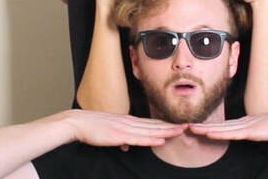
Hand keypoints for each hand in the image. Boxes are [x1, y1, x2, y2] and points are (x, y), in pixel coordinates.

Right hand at [65, 110, 185, 147]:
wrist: (79, 122)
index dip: (165, 124)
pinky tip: (161, 139)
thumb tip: (126, 146)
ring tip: (180, 131)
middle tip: (187, 125)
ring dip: (166, 131)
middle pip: (155, 125)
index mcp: (129, 121)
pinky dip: (151, 138)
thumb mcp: (110, 131)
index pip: (151, 123)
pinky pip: (139, 138)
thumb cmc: (93, 127)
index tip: (177, 125)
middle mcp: (131, 122)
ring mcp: (126, 128)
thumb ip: (120, 137)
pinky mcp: (120, 135)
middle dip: (171, 126)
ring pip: (151, 131)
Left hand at [189, 106, 267, 141]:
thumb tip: (251, 132)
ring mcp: (247, 126)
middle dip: (203, 126)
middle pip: (220, 126)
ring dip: (206, 129)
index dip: (211, 126)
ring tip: (192, 129)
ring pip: (222, 129)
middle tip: (187, 126)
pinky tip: (210, 133)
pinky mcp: (252, 131)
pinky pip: (232, 133)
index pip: (225, 126)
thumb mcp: (267, 128)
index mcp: (247, 122)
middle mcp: (244, 122)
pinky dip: (219, 133)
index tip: (197, 127)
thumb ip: (258, 129)